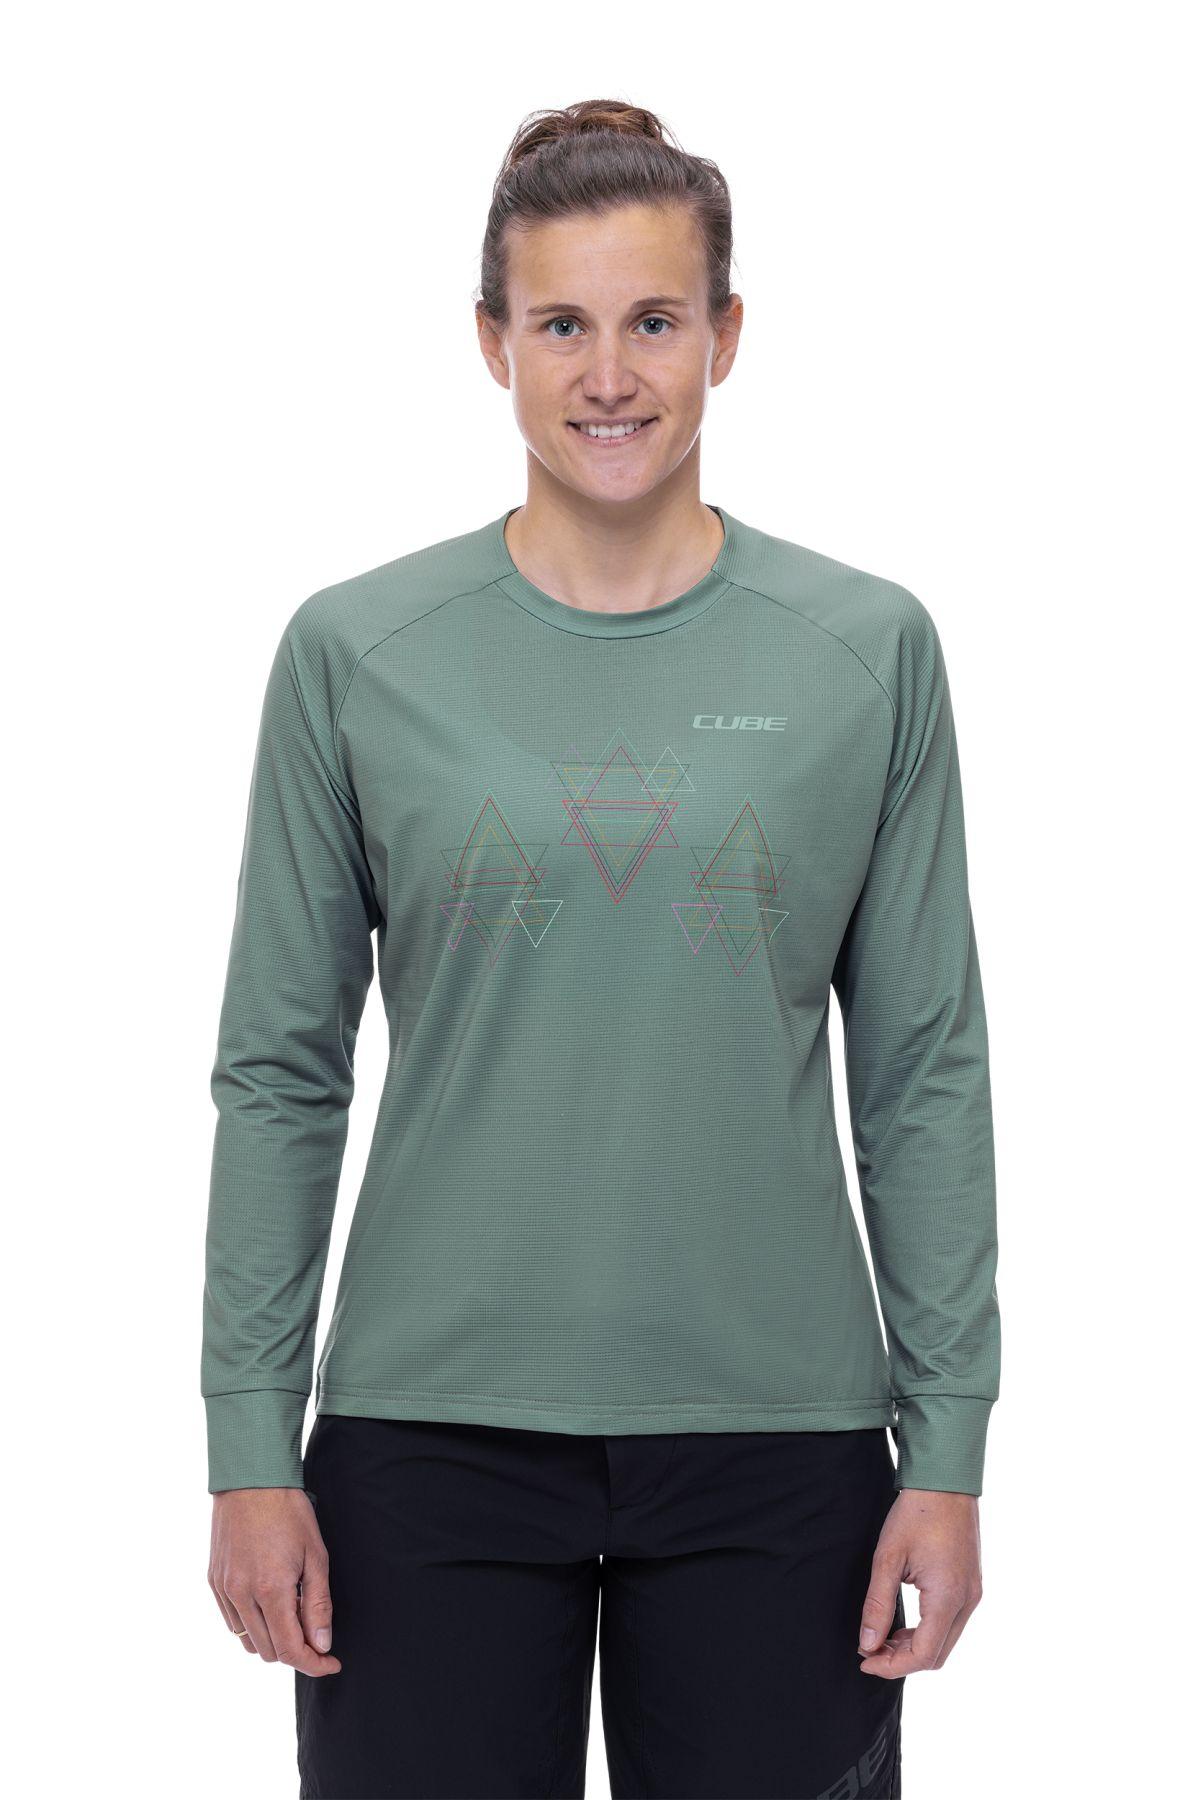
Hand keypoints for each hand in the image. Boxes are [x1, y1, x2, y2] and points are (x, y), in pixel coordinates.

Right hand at [208, 1487, 340, 1677]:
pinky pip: (232, 1622)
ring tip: (293, 1615)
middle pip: (268, 1652)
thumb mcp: (315, 1555)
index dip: (313, 1664)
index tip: (331, 1662)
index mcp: (270, 1590)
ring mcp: (224, 1589)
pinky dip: (253, 1625)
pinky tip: (270, 1604)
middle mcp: (241, 1595)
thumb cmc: (289, 1512)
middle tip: (316, 1636)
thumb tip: (321, 1644)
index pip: (290, 1650)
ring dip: (273, 1641)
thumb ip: (317, 1604)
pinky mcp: (214, 1582)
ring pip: (248, 1641)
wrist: (250, 1479)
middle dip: (296, 1652)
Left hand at [857, 1488, 982, 1677]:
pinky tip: (903, 1622)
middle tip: (869, 1650)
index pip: (923, 1655)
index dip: (892, 1666)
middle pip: (937, 1655)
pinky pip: (951, 1623)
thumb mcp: (888, 1558)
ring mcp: (973, 1594)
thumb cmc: (916, 1514)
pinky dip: (927, 1630)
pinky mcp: (971, 1585)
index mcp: (949, 1597)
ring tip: (880, 1637)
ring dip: (914, 1646)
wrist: (946, 1481)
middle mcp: (968, 1601)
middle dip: (901, 1660)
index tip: (864, 1660)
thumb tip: (867, 1643)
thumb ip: (877, 1604)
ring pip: (945, 1642)